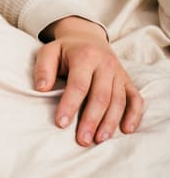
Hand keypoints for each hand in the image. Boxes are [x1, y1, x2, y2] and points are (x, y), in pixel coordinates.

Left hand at [34, 16, 143, 145]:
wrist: (87, 38)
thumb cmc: (64, 50)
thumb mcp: (48, 51)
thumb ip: (43, 68)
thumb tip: (41, 89)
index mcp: (85, 56)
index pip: (78, 84)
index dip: (70, 105)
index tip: (61, 124)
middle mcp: (106, 64)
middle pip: (101, 96)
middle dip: (91, 120)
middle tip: (82, 140)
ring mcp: (119, 73)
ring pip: (119, 100)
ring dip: (110, 122)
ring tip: (99, 139)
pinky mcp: (127, 81)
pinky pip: (136, 99)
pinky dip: (134, 115)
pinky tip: (126, 130)